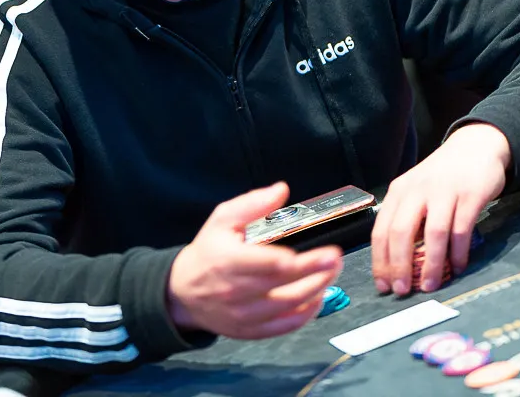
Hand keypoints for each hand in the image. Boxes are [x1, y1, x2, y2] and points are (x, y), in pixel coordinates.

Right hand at [167, 183, 342, 339]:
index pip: (271, 264)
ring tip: (331, 274)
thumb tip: (281, 190)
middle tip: (336, 260)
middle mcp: (236, 291)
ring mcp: (243, 314)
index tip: (327, 251)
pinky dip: (305, 314)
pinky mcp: (249, 330)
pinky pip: (283, 327)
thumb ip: (252, 203)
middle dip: (317, 273)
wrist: (183, 291)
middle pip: (286, 285)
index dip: (303, 261)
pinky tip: (317, 298)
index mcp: (229, 260)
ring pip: (288, 307)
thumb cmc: (208, 252)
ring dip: (316, 291)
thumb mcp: (222, 219)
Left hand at [372, 123, 508, 295]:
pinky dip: (459, 252)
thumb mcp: (416, 190)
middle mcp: (417, 190)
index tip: (382, 285)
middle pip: (401, 232)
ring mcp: (444, 191)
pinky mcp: (470, 195)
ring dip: (431, 264)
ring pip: (433, 234)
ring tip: (431, 285)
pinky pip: (462, 229)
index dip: (380, 260)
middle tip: (402, 291)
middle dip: (399, 266)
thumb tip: (398, 262)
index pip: (381, 230)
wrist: (476, 145)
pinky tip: (459, 267)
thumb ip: (407, 217)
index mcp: (399, 191)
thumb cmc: (442, 176)